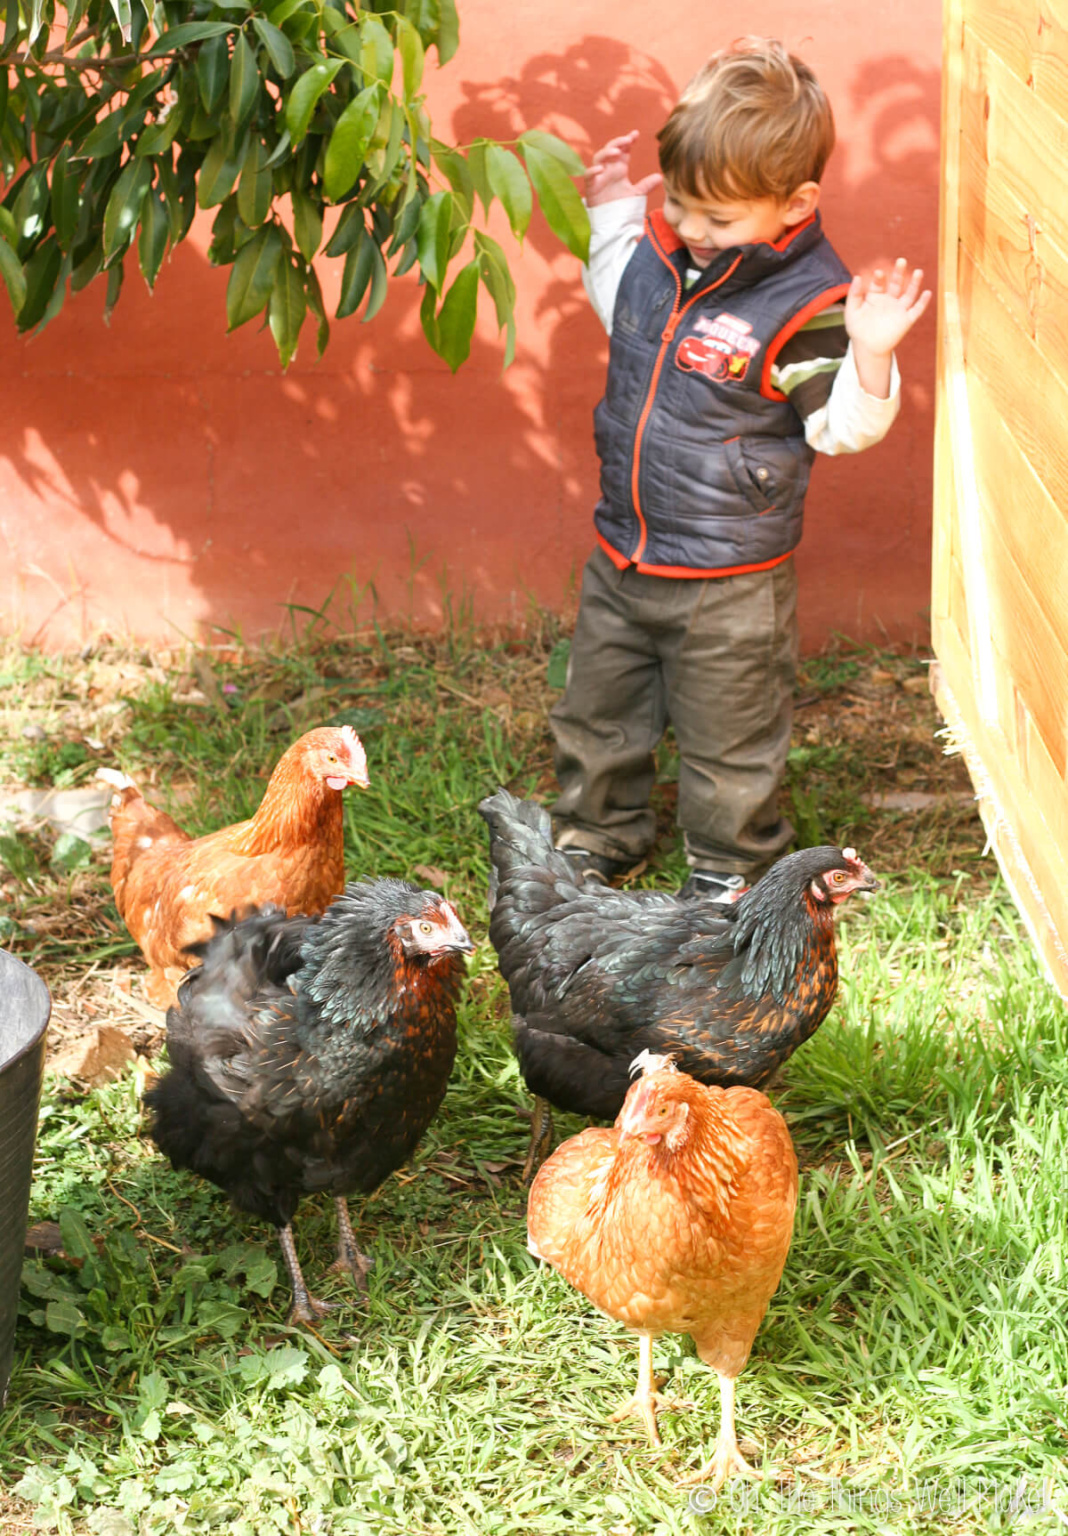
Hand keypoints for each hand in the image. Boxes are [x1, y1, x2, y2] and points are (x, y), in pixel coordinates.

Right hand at [585, 130, 662, 206]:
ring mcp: (599, 176)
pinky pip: (588, 175)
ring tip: (616, 152)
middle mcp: (608, 169)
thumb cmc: (620, 205)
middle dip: (618, 143)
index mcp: (619, 168)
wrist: (609, 221)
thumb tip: (661, 178)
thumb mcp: (636, 194)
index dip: (628, 141)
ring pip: (598, 158)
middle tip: (628, 140)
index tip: (636, 134)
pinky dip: (592, 171)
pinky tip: (600, 169)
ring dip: (606, 153)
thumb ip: (646, 185)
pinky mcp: (591, 186)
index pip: (623, 150)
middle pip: (611, 149)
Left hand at [845, 258, 931, 396]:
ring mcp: (899, 309)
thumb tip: (857, 276)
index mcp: (876, 296)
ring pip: (909, 294)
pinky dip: (923, 302)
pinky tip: (927, 293)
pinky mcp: (906, 320)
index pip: (879, 283)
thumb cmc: (858, 330)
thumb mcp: (852, 311)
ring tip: (918, 272)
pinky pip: (916, 310)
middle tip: (901, 261)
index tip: (878, 273)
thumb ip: (854, 294)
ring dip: (914, 283)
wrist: (867, 349)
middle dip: (898, 273)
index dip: (879, 278)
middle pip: (896, 283)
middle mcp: (889, 300)